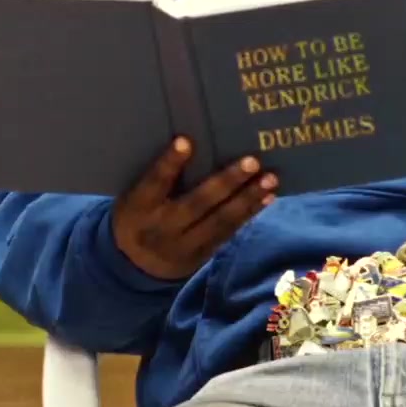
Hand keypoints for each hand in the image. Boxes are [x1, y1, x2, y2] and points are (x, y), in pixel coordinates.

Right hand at [111, 137, 277, 280]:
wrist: (135, 265)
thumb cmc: (139, 213)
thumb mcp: (134, 197)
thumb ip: (158, 178)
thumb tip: (190, 141)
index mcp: (139, 207)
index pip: (154, 183)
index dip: (169, 164)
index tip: (186, 141)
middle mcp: (163, 227)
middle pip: (197, 204)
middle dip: (226, 182)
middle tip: (251, 161)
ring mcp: (184, 245)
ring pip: (220, 221)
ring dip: (248, 198)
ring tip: (270, 178)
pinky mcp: (202, 255)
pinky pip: (228, 233)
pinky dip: (249, 214)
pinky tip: (267, 197)